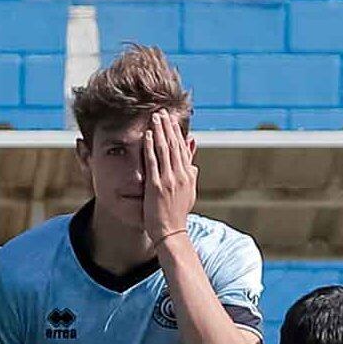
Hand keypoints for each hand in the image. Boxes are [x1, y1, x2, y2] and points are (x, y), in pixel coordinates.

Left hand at [137, 116, 197, 249]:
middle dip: (168, 127)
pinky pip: (153, 162)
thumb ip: (191, 177)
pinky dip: (151, 147)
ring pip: (165, 149)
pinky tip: (148, 135)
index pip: (182, 149)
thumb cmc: (177, 214)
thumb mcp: (189, 194)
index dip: (176, 132)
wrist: (171, 232)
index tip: (171, 120)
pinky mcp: (156, 185)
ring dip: (160, 131)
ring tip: (155, 117)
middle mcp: (181, 175)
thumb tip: (194, 164)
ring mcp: (169, 180)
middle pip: (175, 145)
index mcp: (188, 175)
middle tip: (162, 111)